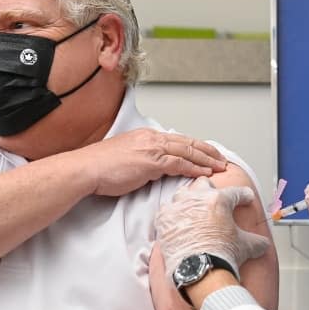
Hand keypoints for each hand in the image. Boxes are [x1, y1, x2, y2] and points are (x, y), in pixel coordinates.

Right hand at [80, 128, 226, 196]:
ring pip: (187, 151)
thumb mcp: (125, 157)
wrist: (87, 169)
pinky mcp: (151, 162)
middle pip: (187, 142)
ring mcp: (151, 149)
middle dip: (207, 151)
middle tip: (221, 158)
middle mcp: (150, 138)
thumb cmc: (100, 167)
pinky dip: (195, 168)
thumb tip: (152, 169)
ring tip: (220, 167)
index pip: (177, 139)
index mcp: (145, 136)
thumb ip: (141, 160)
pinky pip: (179, 164)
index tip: (206, 153)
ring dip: (206, 160)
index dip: (195, 146)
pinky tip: (205, 173)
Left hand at [154, 177, 269, 278]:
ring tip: (194, 208)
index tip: (245, 197)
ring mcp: (178, 206)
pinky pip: (167, 209)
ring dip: (189, 199)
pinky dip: (173, 214)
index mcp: (218, 200)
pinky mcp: (163, 218)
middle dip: (210, 189)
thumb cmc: (220, 256)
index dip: (243, 196)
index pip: (235, 192)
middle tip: (214, 199)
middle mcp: (196, 198)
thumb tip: (262, 244)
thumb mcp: (246, 246)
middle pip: (203, 183)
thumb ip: (256, 241)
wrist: (198, 270)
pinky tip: (178, 220)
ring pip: (183, 193)